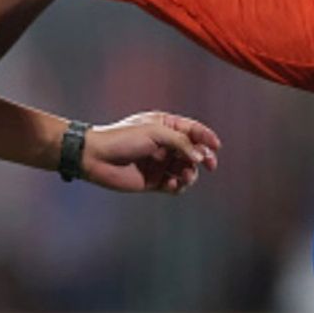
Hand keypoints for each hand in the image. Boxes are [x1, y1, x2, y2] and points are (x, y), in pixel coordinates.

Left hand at [82, 111, 220, 193]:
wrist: (97, 157)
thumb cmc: (122, 138)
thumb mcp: (155, 133)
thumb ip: (181, 143)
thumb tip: (200, 155)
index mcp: (164, 125)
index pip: (192, 130)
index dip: (206, 137)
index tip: (216, 146)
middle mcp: (164, 144)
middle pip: (193, 152)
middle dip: (202, 158)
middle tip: (208, 164)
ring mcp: (159, 163)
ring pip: (186, 170)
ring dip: (189, 174)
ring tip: (184, 175)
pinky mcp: (153, 181)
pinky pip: (174, 185)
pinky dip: (178, 186)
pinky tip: (172, 185)